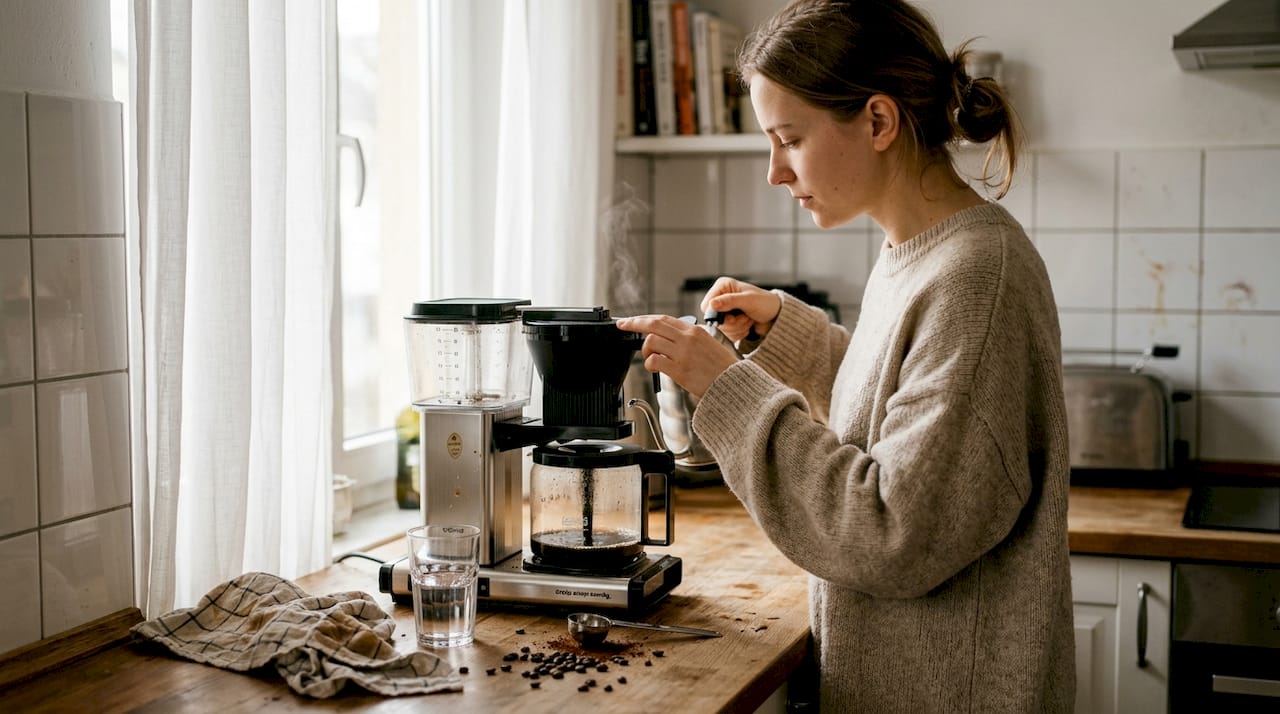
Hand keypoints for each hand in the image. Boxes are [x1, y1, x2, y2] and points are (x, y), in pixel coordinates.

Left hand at [615, 314, 740, 398]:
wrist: (732, 384)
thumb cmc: (720, 367)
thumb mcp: (707, 343)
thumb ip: (687, 337)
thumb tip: (665, 336)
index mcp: (694, 330)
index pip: (663, 318)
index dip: (643, 318)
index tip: (631, 320)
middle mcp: (687, 338)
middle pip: (653, 324)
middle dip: (634, 323)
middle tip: (623, 326)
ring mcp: (683, 354)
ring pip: (651, 341)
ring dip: (645, 350)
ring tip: (651, 357)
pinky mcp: (679, 370)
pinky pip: (654, 361)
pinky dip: (649, 363)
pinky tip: (654, 367)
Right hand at [700, 277, 781, 341]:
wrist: (776, 315)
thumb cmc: (766, 303)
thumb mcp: (749, 301)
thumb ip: (730, 301)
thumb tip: (712, 304)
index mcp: (723, 286)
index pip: (707, 305)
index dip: (717, 315)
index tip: (732, 318)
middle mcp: (721, 297)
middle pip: (713, 319)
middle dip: (731, 323)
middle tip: (745, 318)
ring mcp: (724, 310)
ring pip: (720, 329)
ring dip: (737, 328)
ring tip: (749, 320)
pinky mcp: (729, 321)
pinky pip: (726, 334)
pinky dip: (738, 333)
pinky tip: (747, 325)